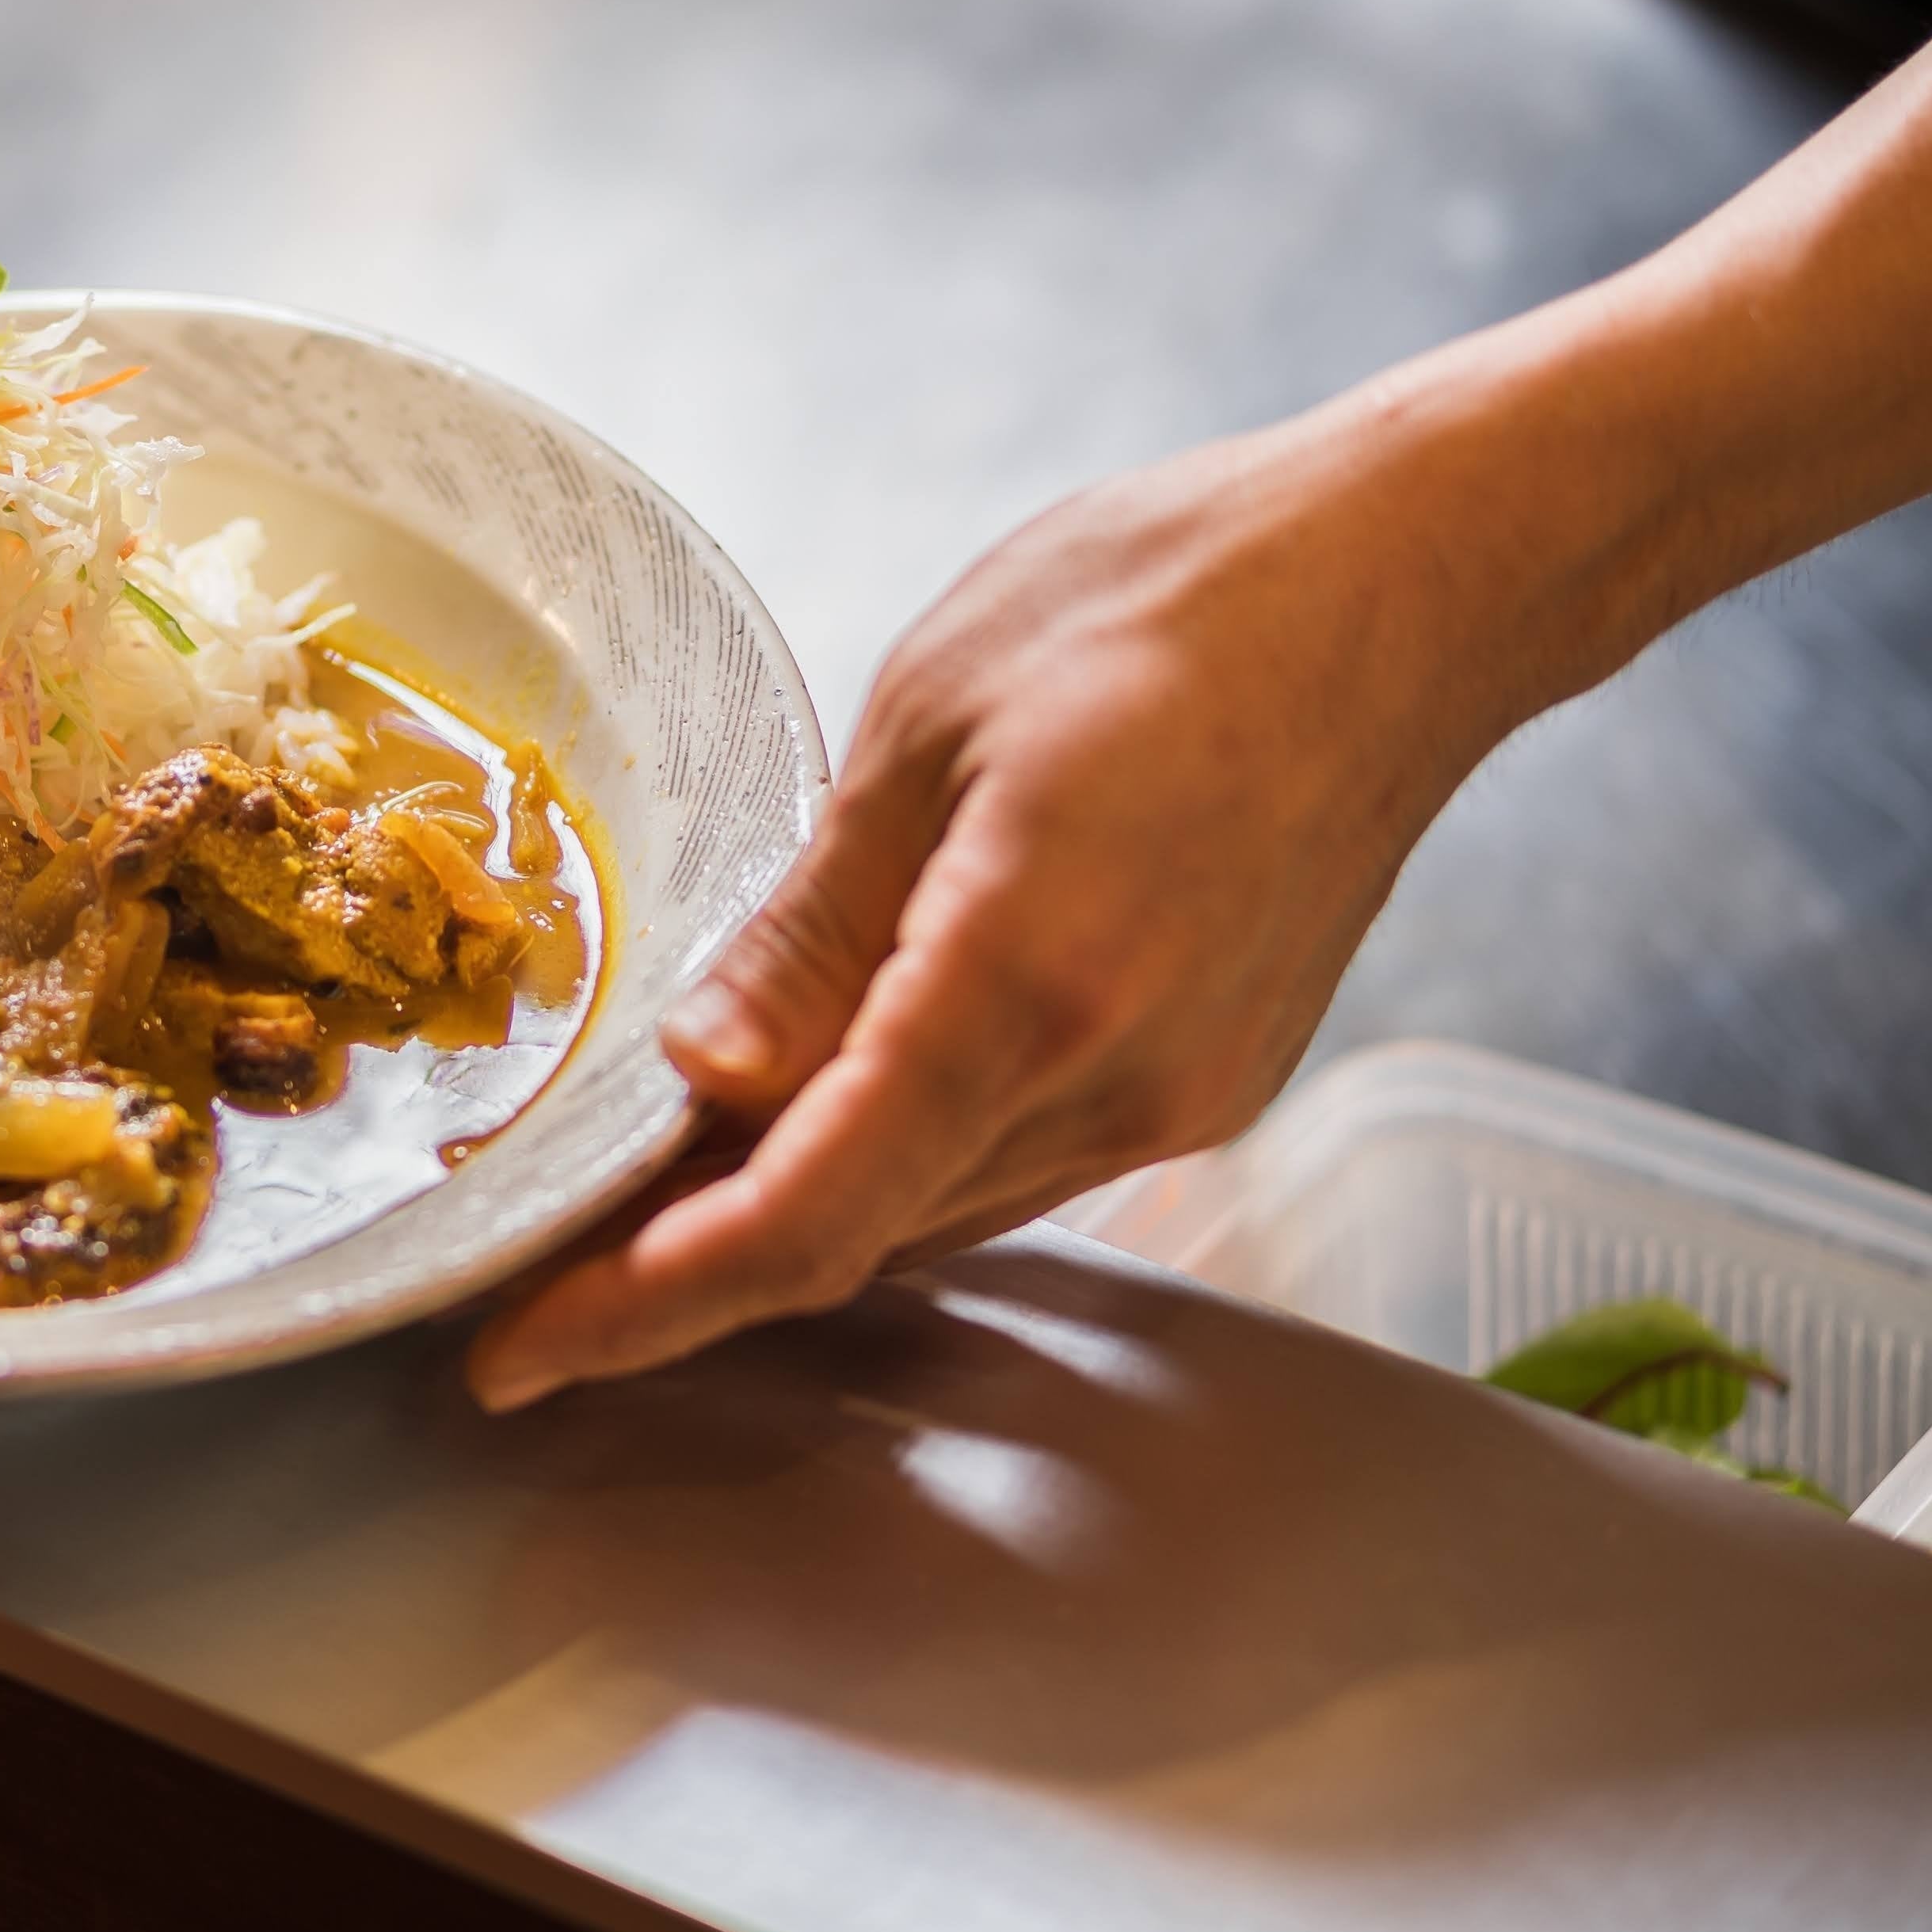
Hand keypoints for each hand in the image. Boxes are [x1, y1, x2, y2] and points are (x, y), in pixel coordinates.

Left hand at [468, 408, 1535, 1409]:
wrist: (1410, 581)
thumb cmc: (1176, 600)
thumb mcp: (932, 720)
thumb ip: (816, 922)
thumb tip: (704, 1067)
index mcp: (1030, 978)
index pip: (805, 1212)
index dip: (644, 1302)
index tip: (521, 1350)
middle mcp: (1119, 1078)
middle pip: (854, 1235)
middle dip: (678, 1271)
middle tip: (525, 1277)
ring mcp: (1178, 1096)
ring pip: (929, 1213)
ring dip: (781, 1220)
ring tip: (626, 1204)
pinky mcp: (1209, 1082)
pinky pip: (1006, 1164)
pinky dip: (886, 1166)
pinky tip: (797, 1128)